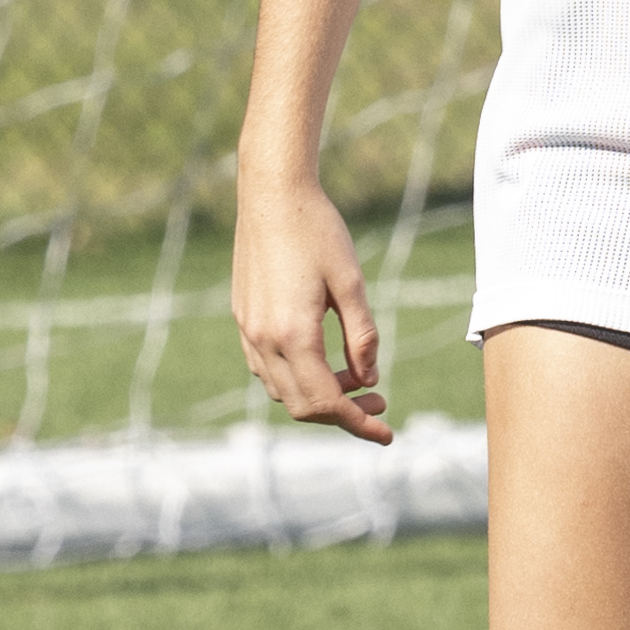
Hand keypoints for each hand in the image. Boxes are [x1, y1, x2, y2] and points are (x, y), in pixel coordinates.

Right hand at [232, 170, 390, 441]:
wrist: (271, 194)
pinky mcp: (243, 319)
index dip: (358, 424)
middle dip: (343, 413)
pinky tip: (325, 360)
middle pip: (303, 405)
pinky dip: (298, 378)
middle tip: (380, 401)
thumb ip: (362, 336)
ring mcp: (248, 331)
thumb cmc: (317, 232)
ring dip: (319, 395)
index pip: (327, 402)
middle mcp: (263, 340)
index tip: (386, 434)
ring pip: (283, 390)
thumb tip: (369, 378)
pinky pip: (268, 368)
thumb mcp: (351, 283)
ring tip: (357, 377)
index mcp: (293, 335)